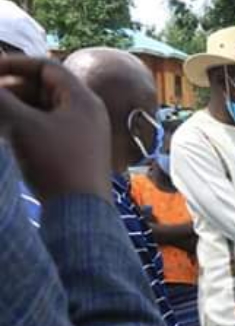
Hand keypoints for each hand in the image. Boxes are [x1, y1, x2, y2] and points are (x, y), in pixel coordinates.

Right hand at [0, 57, 110, 200]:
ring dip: (13, 109)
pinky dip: (22, 126)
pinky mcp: (74, 153)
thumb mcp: (22, 126)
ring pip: (42, 110)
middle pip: (43, 88)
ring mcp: (82, 134)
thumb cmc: (56, 164)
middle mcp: (87, 113)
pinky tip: (3, 132)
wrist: (80, 213)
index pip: (46, 67)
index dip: (13, 65)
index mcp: (83, 99)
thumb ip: (0, 100)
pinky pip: (45, 129)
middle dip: (10, 89)